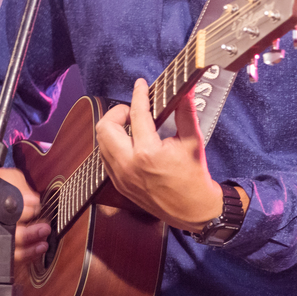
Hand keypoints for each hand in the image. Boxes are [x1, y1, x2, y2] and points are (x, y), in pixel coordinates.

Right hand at [0, 167, 51, 263]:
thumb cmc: (0, 183)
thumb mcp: (10, 178)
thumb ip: (20, 188)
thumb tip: (33, 201)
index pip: (5, 216)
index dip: (23, 213)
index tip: (36, 208)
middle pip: (6, 238)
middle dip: (28, 235)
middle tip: (44, 228)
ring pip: (10, 253)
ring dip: (29, 251)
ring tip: (43, 244)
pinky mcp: (1, 247)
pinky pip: (14, 257)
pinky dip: (28, 255)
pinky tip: (38, 249)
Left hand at [96, 78, 223, 232]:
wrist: (193, 210)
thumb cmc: (194, 177)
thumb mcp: (193, 140)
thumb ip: (185, 112)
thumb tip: (184, 91)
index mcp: (148, 154)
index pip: (137, 115)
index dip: (139, 95)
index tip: (141, 85)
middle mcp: (129, 166)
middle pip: (105, 127)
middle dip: (118, 112)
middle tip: (133, 110)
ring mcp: (121, 177)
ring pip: (102, 143)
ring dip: (114, 129)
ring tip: (133, 125)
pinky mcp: (120, 184)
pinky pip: (106, 158)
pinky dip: (115, 145)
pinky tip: (131, 143)